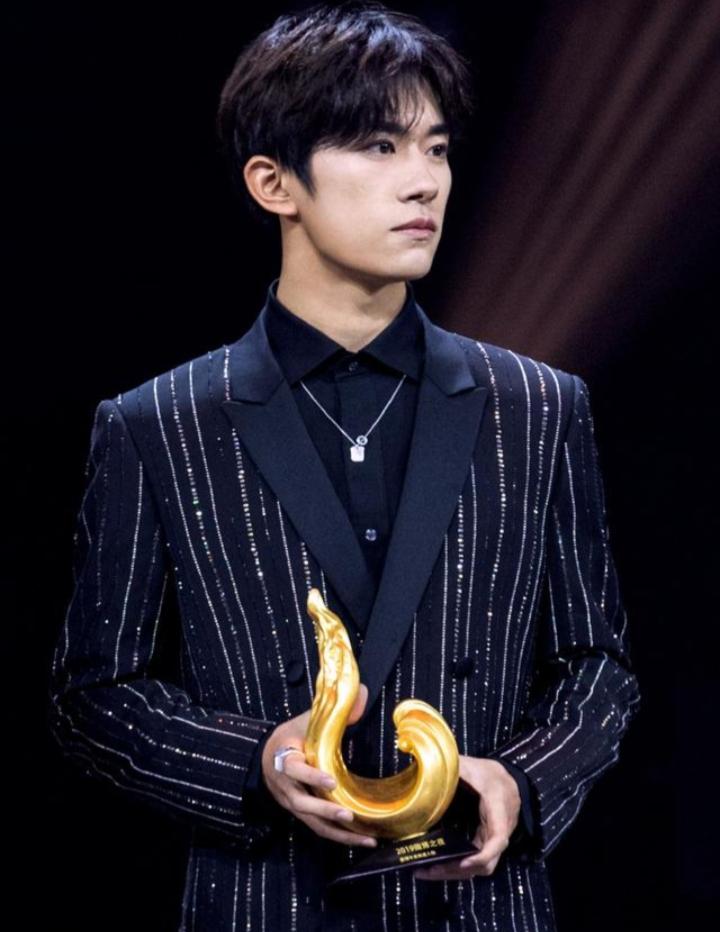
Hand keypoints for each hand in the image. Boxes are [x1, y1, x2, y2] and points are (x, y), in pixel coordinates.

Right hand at [260, 682, 377, 848]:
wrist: (266, 754)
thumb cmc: (292, 735)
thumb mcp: (307, 720)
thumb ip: (333, 712)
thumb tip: (363, 695)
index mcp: (284, 759)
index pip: (295, 771)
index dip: (312, 777)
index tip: (331, 782)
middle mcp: (286, 786)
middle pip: (303, 804)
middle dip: (326, 812)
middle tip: (349, 816)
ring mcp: (291, 803)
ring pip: (312, 822)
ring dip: (338, 833)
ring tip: (364, 838)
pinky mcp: (300, 813)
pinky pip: (318, 828)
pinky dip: (339, 837)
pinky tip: (360, 840)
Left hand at [414, 756, 520, 880]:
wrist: (505, 777)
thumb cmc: (487, 772)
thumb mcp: (469, 766)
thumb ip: (451, 768)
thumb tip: (426, 767)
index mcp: (498, 806)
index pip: (498, 838)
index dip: (482, 854)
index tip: (462, 862)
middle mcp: (499, 829)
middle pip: (485, 862)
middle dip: (457, 870)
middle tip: (428, 870)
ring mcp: (493, 839)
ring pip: (479, 866)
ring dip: (453, 872)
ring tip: (426, 871)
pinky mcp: (485, 842)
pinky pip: (474, 860)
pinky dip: (456, 865)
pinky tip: (436, 863)